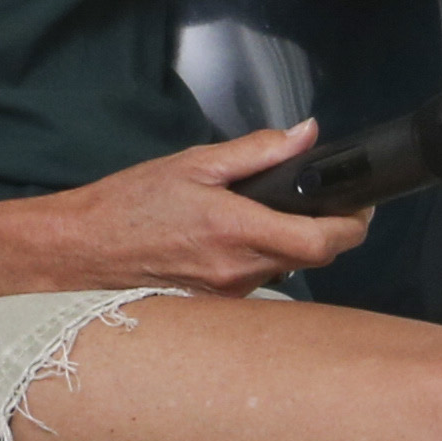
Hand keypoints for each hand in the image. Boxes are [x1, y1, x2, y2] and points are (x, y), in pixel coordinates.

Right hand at [40, 125, 373, 293]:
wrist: (81, 249)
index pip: (322, 242)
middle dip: (329, 232)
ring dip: (292, 245)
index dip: (352, 227)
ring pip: (286, 271)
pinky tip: (239, 238)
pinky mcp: (215, 304)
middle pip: (312, 259)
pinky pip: (257, 281)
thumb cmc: (128, 205)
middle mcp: (238, 271)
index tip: (361, 207)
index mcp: (237, 231)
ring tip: (274, 214)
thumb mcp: (193, 164)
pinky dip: (262, 258)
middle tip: (327, 203)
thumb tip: (304, 135)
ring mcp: (228, 294)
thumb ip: (256, 151)